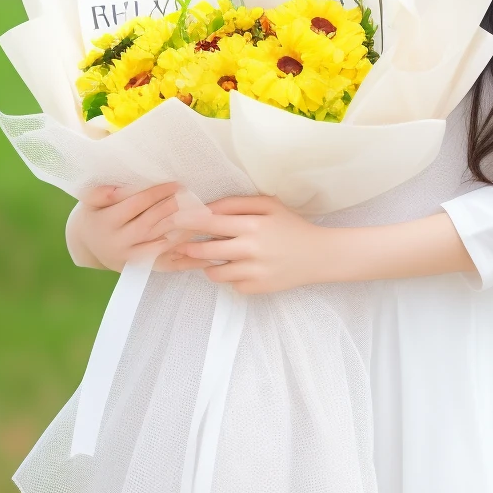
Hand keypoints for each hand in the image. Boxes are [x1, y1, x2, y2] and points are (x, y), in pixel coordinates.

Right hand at [70, 183, 181, 272]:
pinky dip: (175, 248)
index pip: (135, 205)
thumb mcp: (90, 203)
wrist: (87, 245)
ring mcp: (127, 257)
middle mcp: (117, 242)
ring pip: (156, 242)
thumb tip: (116, 188)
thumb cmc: (94, 215)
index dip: (156, 193)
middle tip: (187, 196)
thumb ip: (100, 194)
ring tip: (194, 214)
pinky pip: (159, 258)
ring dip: (177, 229)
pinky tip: (190, 237)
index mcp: (106, 223)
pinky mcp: (136, 266)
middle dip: (169, 209)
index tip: (175, 184)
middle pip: (148, 224)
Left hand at [165, 196, 327, 294]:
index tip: (174, 221)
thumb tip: (207, 208)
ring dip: (208, 265)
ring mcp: (254, 272)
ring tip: (214, 257)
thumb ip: (237, 203)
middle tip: (181, 245)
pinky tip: (240, 268)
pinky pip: (231, 284)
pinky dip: (231, 277)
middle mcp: (251, 250)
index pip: (210, 223)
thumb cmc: (291, 227)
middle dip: (189, 248)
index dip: (189, 222)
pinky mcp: (257, 289)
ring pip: (214, 273)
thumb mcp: (269, 205)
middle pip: (206, 251)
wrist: (319, 256)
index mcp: (253, 225)